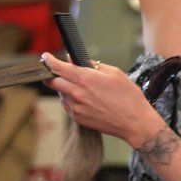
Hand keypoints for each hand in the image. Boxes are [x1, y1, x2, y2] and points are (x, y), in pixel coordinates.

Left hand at [41, 52, 162, 146]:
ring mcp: (76, 108)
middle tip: (58, 72)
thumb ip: (92, 65)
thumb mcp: (114, 73)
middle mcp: (77, 93)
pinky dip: (71, 100)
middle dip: (52, 75)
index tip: (45, 57)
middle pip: (53, 82)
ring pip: (61, 94)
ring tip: (82, 87)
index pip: (58, 68)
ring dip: (65, 88)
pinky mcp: (78, 118)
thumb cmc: (128, 97)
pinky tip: (84, 99)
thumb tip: (74, 60)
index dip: (49, 61)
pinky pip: (67, 106)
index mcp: (86, 78)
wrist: (134, 122)